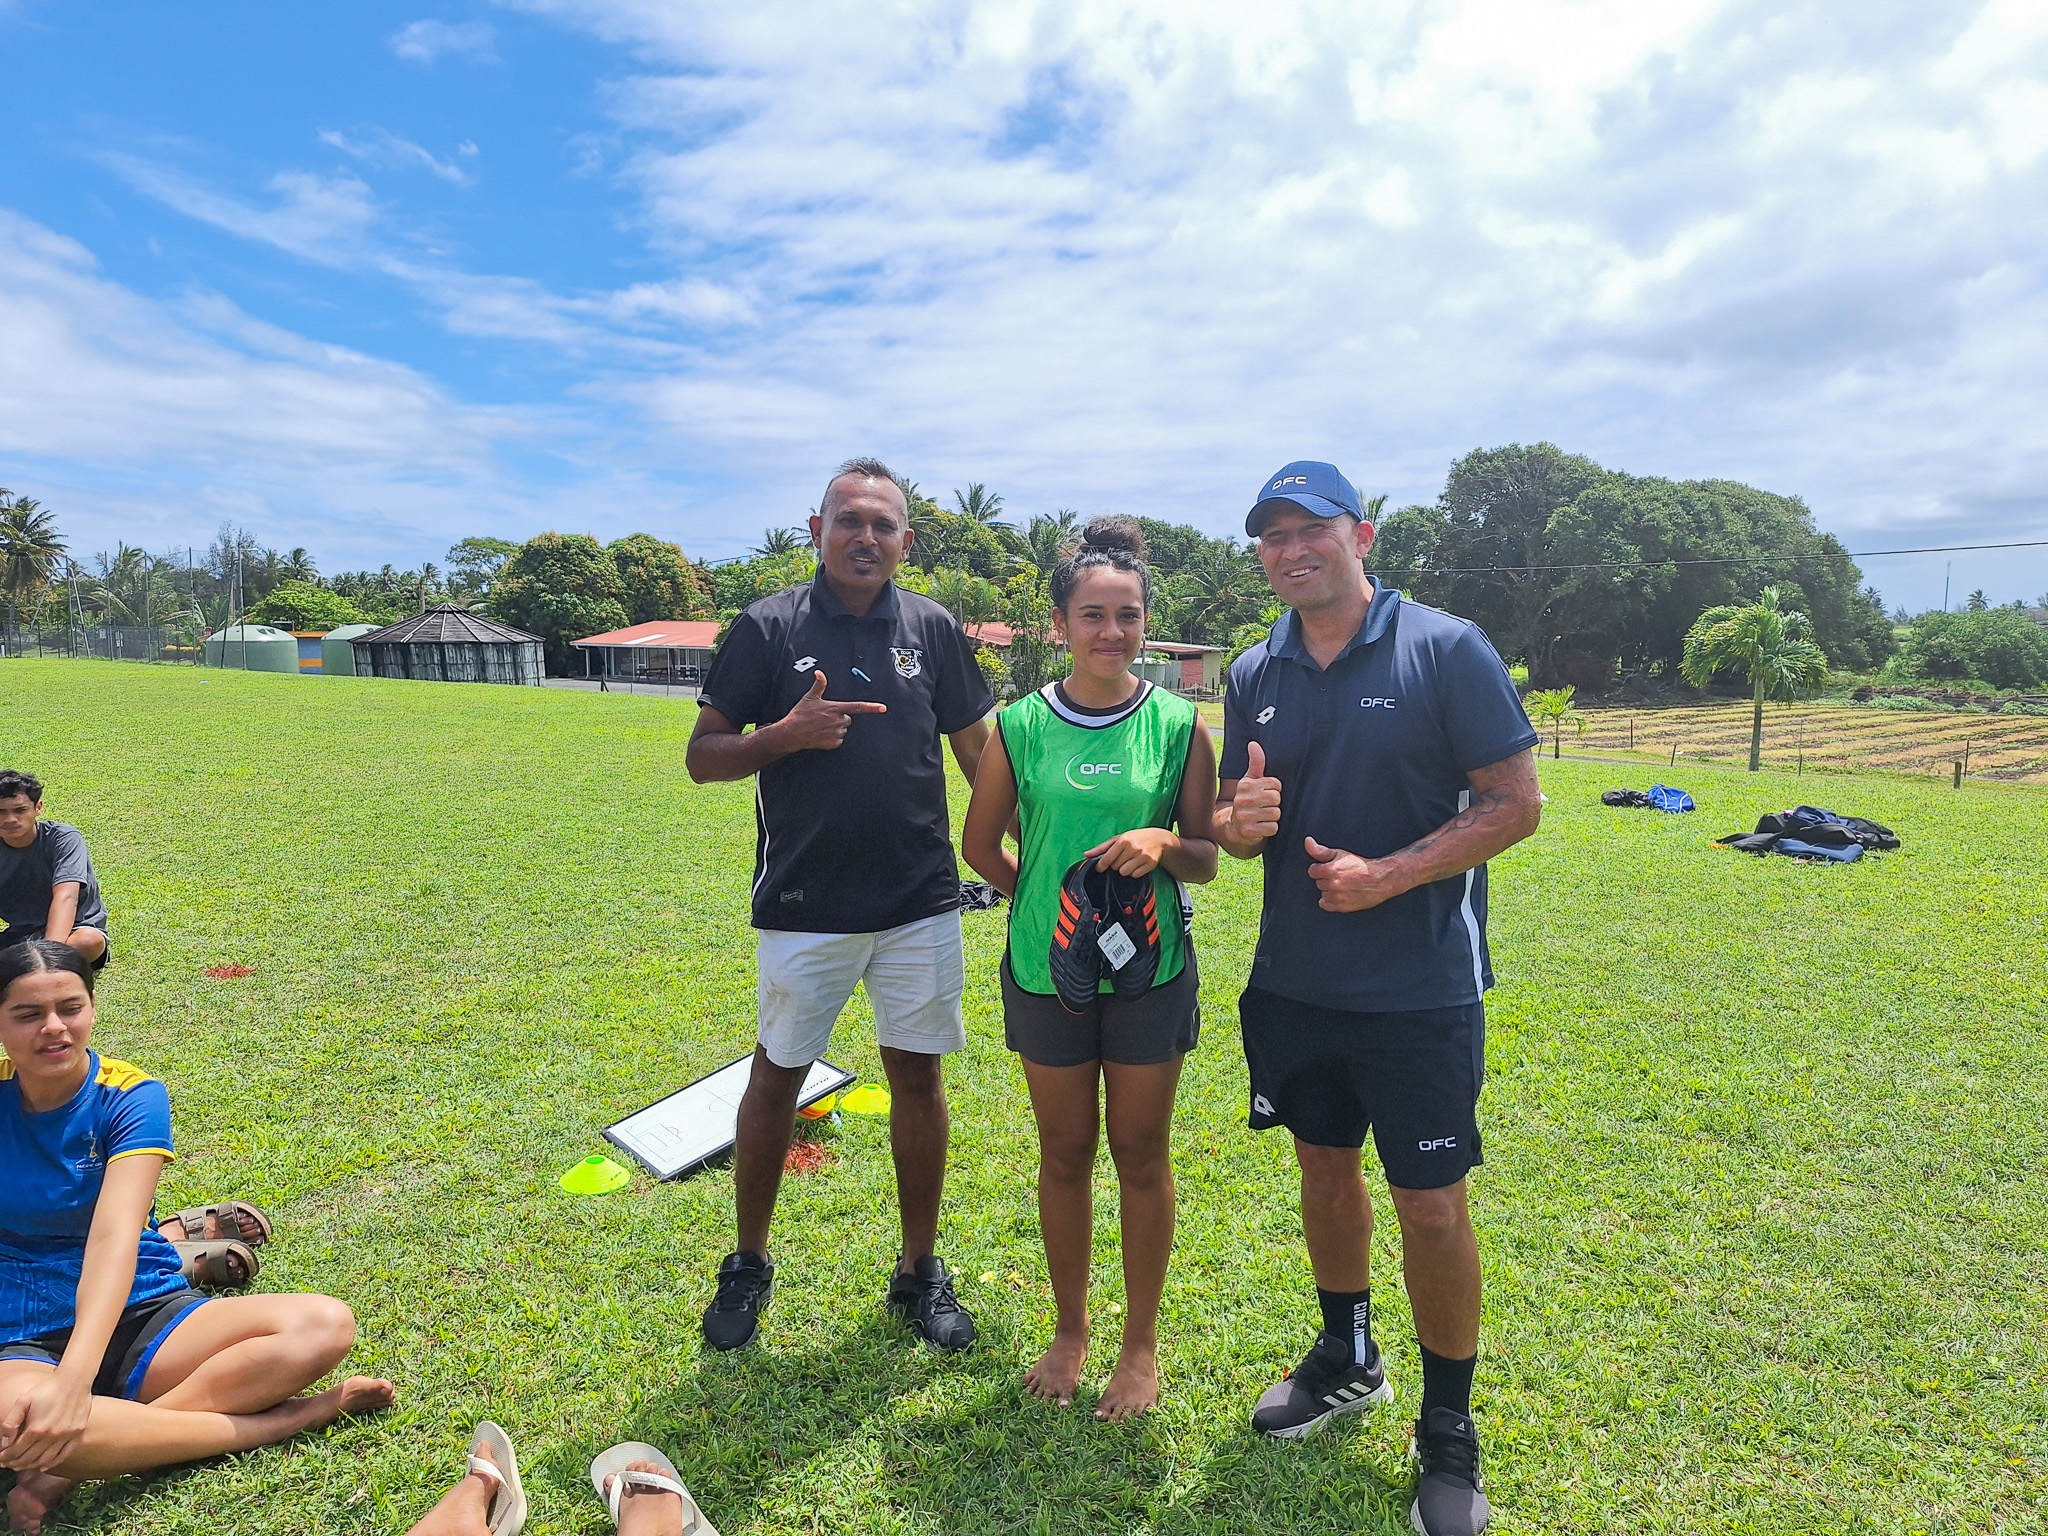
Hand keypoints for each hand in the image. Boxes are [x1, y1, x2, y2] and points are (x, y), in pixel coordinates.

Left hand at [0, 1369, 90, 1471]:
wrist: (74, 1380)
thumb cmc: (47, 1389)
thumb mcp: (23, 1401)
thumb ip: (11, 1422)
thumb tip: (5, 1443)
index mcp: (37, 1428)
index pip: (16, 1451)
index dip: (5, 1457)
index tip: (1, 1458)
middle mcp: (52, 1435)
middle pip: (28, 1458)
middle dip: (14, 1463)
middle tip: (8, 1463)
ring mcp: (66, 1436)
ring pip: (44, 1460)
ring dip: (30, 1466)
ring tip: (21, 1465)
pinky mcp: (77, 1433)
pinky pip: (64, 1455)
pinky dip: (52, 1463)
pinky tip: (43, 1466)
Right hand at [773, 670, 887, 752]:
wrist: (791, 733)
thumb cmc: (800, 715)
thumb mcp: (809, 697)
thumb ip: (819, 685)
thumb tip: (819, 673)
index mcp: (835, 708)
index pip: (858, 707)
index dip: (872, 707)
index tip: (883, 708)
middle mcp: (838, 721)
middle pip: (848, 719)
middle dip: (840, 718)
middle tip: (825, 718)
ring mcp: (836, 733)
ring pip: (843, 730)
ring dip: (836, 728)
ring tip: (821, 726)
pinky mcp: (833, 743)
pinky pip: (838, 740)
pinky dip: (832, 739)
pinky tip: (821, 735)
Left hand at [1088, 828, 1178, 877]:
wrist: (1158, 839)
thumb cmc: (1135, 838)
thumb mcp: (1118, 839)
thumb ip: (1101, 848)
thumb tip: (1086, 854)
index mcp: (1123, 840)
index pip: (1107, 859)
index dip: (1101, 866)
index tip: (1100, 868)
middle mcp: (1133, 848)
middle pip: (1115, 867)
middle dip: (1116, 865)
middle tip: (1122, 858)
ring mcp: (1143, 856)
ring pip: (1125, 872)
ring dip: (1124, 870)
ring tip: (1129, 862)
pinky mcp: (1150, 863)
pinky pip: (1136, 875)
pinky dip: (1134, 872)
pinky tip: (1137, 865)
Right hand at [1229, 740, 1282, 842]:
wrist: (1232, 826)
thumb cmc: (1247, 800)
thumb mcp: (1250, 781)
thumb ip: (1256, 762)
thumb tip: (1253, 744)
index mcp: (1245, 785)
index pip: (1276, 785)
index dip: (1274, 790)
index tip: (1264, 794)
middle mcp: (1242, 799)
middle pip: (1276, 799)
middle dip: (1274, 804)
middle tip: (1264, 807)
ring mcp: (1244, 816)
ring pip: (1276, 814)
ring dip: (1272, 817)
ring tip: (1262, 816)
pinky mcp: (1248, 831)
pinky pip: (1272, 828)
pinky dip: (1270, 829)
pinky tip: (1261, 826)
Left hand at [1303, 836, 1407, 911]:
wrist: (1380, 879)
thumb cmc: (1361, 865)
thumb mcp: (1339, 853)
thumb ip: (1320, 850)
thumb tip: (1307, 841)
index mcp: (1330, 870)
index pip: (1312, 871)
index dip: (1321, 869)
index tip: (1330, 869)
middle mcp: (1332, 884)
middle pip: (1318, 882)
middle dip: (1326, 879)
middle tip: (1340, 876)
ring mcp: (1337, 897)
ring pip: (1322, 893)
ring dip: (1329, 890)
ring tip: (1342, 885)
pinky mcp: (1342, 907)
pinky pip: (1325, 905)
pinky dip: (1330, 901)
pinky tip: (1339, 895)